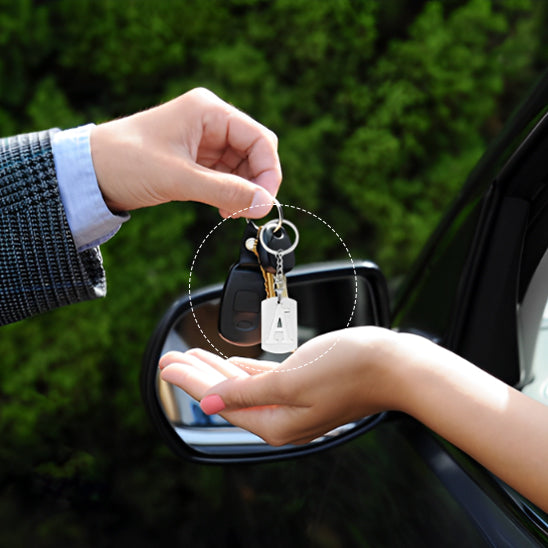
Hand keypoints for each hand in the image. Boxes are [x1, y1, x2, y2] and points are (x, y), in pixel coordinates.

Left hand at [90, 88, 281, 217]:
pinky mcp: (196, 160)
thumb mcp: (179, 178)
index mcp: (209, 111)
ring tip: (231, 211)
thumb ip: (225, 191)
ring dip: (243, 190)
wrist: (89, 172)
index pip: (259, 139)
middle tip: (249, 210)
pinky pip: (226, 176)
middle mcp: (210, 122)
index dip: (268, 171)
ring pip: (242, 167)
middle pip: (254, 152)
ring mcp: (203, 141)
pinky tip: (222, 208)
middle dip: (256, 182)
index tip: (265, 202)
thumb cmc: (126, 161)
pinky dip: (229, 193)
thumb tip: (264, 205)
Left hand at [159, 327, 404, 445]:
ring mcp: (293, 402)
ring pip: (242, 385)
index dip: (190, 382)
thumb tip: (208, 404)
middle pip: (226, 395)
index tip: (166, 366)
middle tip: (169, 360)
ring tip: (191, 357)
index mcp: (275, 423)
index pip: (219, 402)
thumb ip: (247, 393)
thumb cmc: (347, 369)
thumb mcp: (290, 382)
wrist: (392, 365)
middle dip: (196, 376)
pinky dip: (243, 371)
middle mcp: (281, 418)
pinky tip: (231, 364)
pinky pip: (263, 379)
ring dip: (216, 370)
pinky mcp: (303, 385)